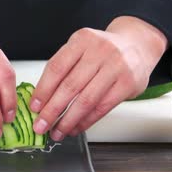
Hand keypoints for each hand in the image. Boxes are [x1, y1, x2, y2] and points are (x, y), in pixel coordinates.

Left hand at [30, 16, 167, 140]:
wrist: (137, 45)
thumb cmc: (101, 50)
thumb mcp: (80, 48)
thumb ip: (63, 67)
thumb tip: (40, 98)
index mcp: (82, 40)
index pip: (56, 68)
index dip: (43, 90)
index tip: (34, 107)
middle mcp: (99, 51)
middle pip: (70, 86)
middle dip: (52, 110)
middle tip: (40, 126)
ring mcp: (116, 67)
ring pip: (86, 100)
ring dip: (68, 120)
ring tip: (57, 132)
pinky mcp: (128, 84)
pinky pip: (102, 107)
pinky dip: (86, 121)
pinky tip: (75, 128)